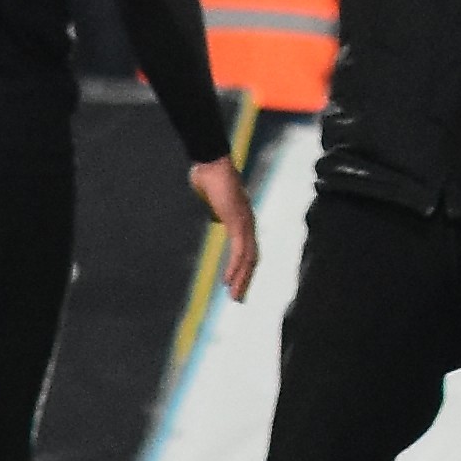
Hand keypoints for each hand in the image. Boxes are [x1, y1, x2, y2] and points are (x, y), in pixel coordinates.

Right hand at [189, 156, 258, 302]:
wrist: (210, 162)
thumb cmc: (209, 178)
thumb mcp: (211, 202)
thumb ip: (216, 212)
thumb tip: (216, 220)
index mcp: (242, 219)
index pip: (247, 250)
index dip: (243, 268)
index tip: (236, 284)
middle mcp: (248, 222)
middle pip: (252, 258)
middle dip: (245, 280)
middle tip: (238, 298)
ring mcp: (245, 222)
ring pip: (248, 258)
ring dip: (241, 279)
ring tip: (234, 296)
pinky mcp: (237, 220)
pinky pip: (239, 249)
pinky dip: (235, 267)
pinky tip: (228, 280)